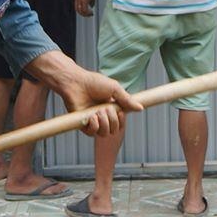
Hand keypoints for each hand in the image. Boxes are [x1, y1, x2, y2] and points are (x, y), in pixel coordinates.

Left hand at [25, 51, 141, 137]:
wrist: (76, 82)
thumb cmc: (93, 82)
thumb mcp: (115, 89)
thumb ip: (127, 100)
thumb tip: (140, 108)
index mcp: (111, 109)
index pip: (120, 123)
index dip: (122, 121)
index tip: (120, 112)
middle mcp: (103, 117)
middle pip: (114, 130)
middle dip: (112, 120)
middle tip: (105, 108)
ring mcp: (93, 121)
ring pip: (104, 133)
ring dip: (103, 123)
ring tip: (98, 112)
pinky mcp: (83, 124)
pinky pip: (92, 133)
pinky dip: (94, 126)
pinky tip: (92, 117)